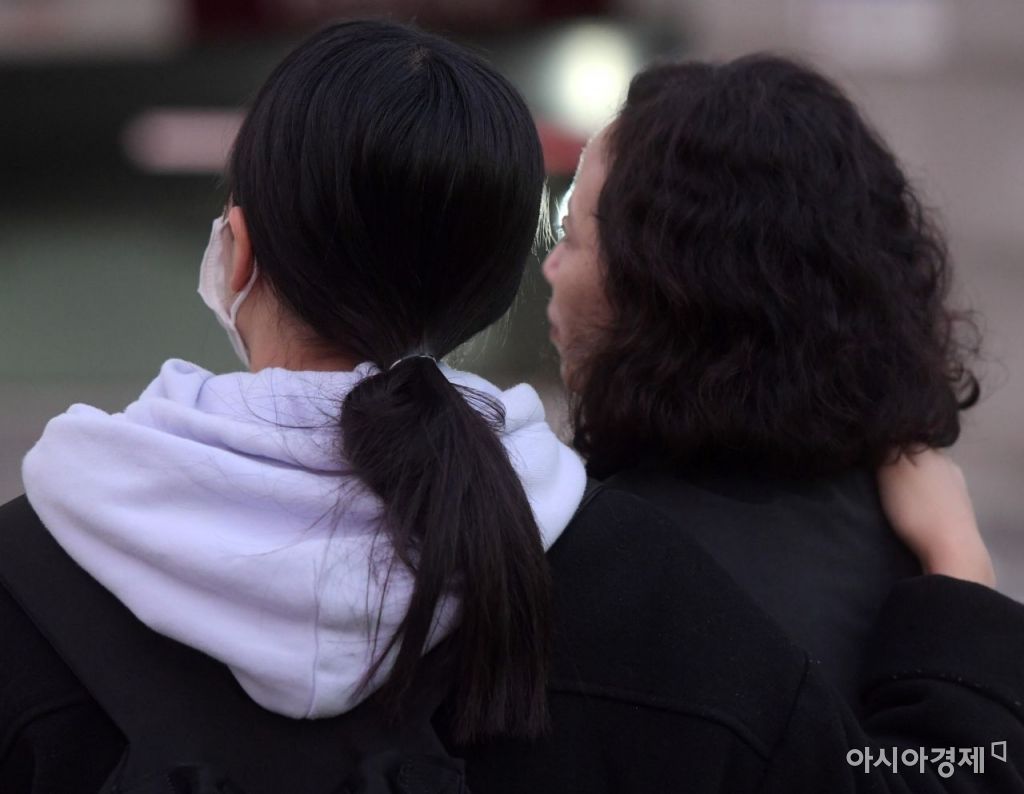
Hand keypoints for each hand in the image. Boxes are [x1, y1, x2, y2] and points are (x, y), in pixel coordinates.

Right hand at [877, 449, 995, 586]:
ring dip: (912, 481)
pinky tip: (916, 507)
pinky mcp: (960, 508)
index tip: (868, 457)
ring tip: (894, 495)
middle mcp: (947, 463)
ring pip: (928, 474)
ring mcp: (957, 486)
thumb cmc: (917, 509)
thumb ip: (887, 449)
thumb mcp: (892, 473)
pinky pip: (936, 492)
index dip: (884, 444)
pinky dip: (923, 496)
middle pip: (917, 455)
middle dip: (898, 462)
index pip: (903, 436)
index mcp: (931, 451)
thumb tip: (882, 433)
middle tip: (876, 477)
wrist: (953, 549)